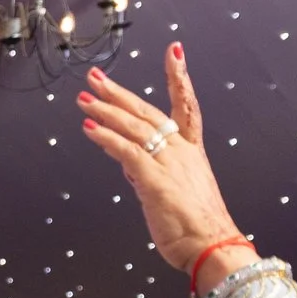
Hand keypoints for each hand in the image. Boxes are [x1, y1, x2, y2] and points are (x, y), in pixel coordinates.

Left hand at [78, 44, 241, 273]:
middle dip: (119, 92)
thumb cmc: (196, 227)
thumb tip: (129, 166)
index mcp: (191, 151)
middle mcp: (182, 151)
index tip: (174, 50)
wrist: (212, 247)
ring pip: (133, 127)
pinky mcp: (155, 180)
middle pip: (147, 112)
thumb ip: (149, 175)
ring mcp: (169, 163)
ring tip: (84, 98)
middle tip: (95, 76)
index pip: (186, 106)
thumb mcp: (172, 194)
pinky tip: (89, 128)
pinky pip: (127, 151)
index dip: (179, 77)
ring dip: (105, 111)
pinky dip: (106, 137)